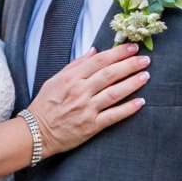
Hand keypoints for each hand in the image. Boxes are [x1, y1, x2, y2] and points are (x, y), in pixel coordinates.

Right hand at [32, 43, 149, 154]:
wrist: (36, 132)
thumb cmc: (44, 105)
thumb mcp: (55, 79)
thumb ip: (75, 65)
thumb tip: (94, 51)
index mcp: (71, 78)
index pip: (99, 61)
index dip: (117, 53)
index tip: (132, 48)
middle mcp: (80, 91)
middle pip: (110, 74)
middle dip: (130, 65)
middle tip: (145, 59)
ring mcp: (86, 109)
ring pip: (114, 93)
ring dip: (132, 83)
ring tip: (145, 76)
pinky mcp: (91, 126)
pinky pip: (113, 115)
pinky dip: (128, 108)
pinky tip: (141, 102)